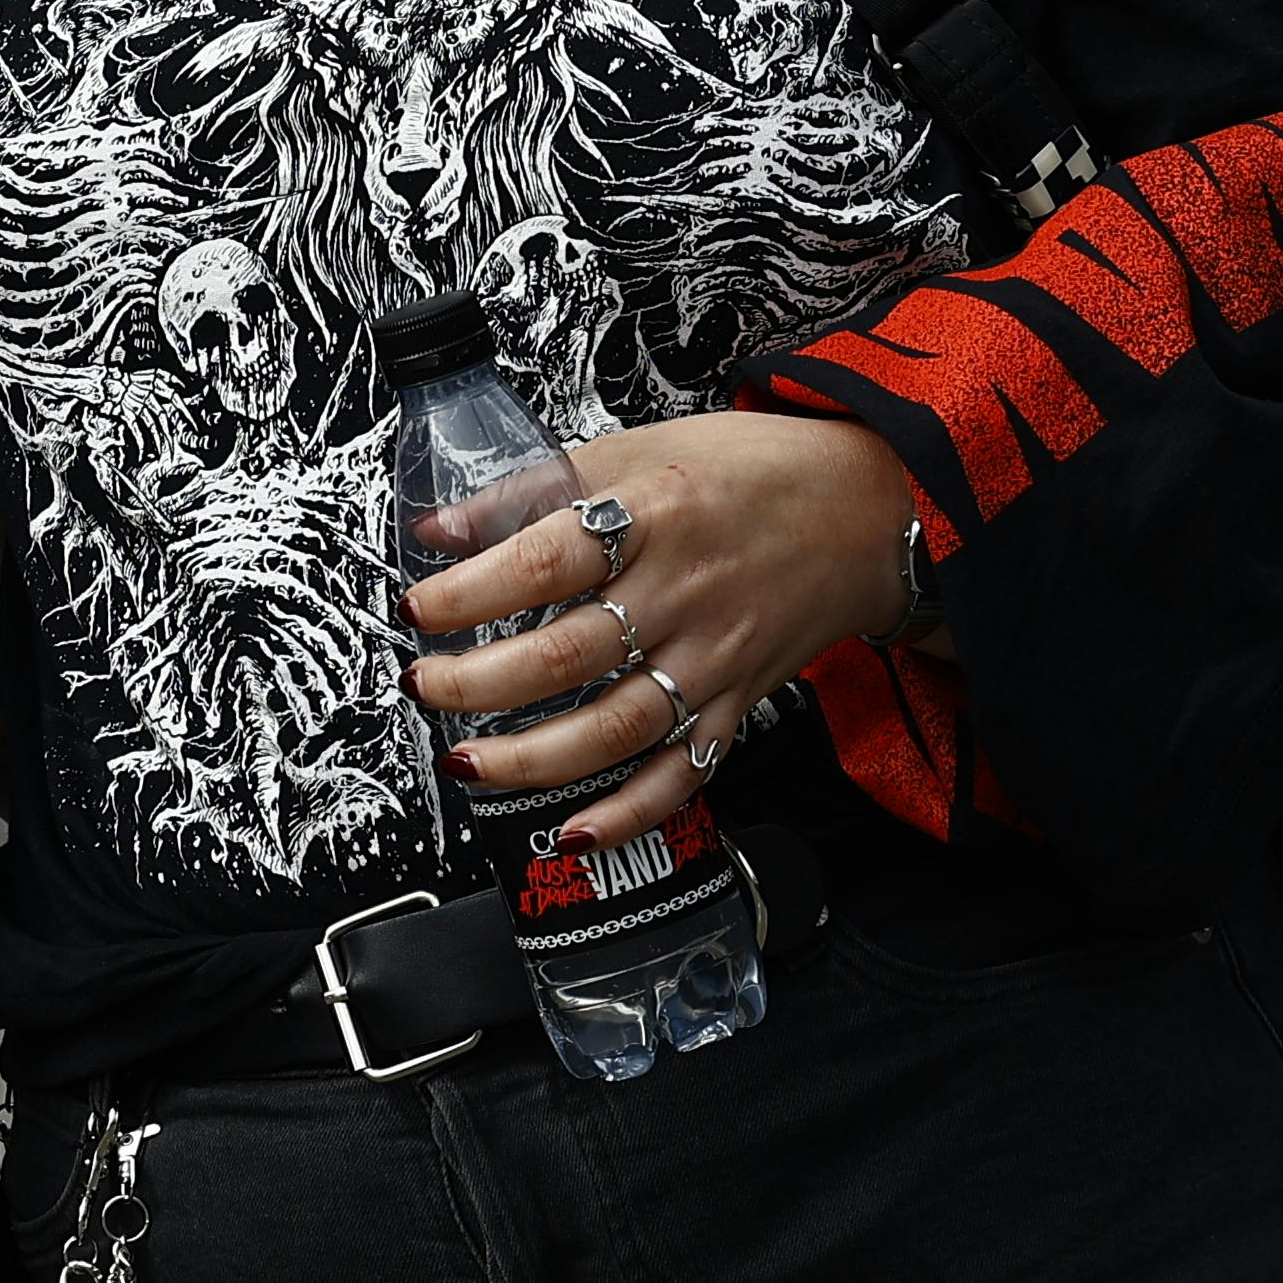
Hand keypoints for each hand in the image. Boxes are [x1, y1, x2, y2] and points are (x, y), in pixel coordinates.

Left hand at [401, 408, 913, 850]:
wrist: (864, 512)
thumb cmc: (747, 473)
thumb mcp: (637, 449)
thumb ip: (534, 489)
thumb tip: (440, 527)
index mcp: (655, 516)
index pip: (548, 561)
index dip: (473, 591)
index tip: (419, 606)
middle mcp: (684, 595)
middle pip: (570, 655)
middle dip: (480, 683)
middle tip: (423, 686)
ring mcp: (714, 658)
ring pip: (617, 727)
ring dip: (532, 759)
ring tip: (466, 761)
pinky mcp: (737, 704)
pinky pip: (683, 774)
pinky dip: (629, 813)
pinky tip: (573, 833)